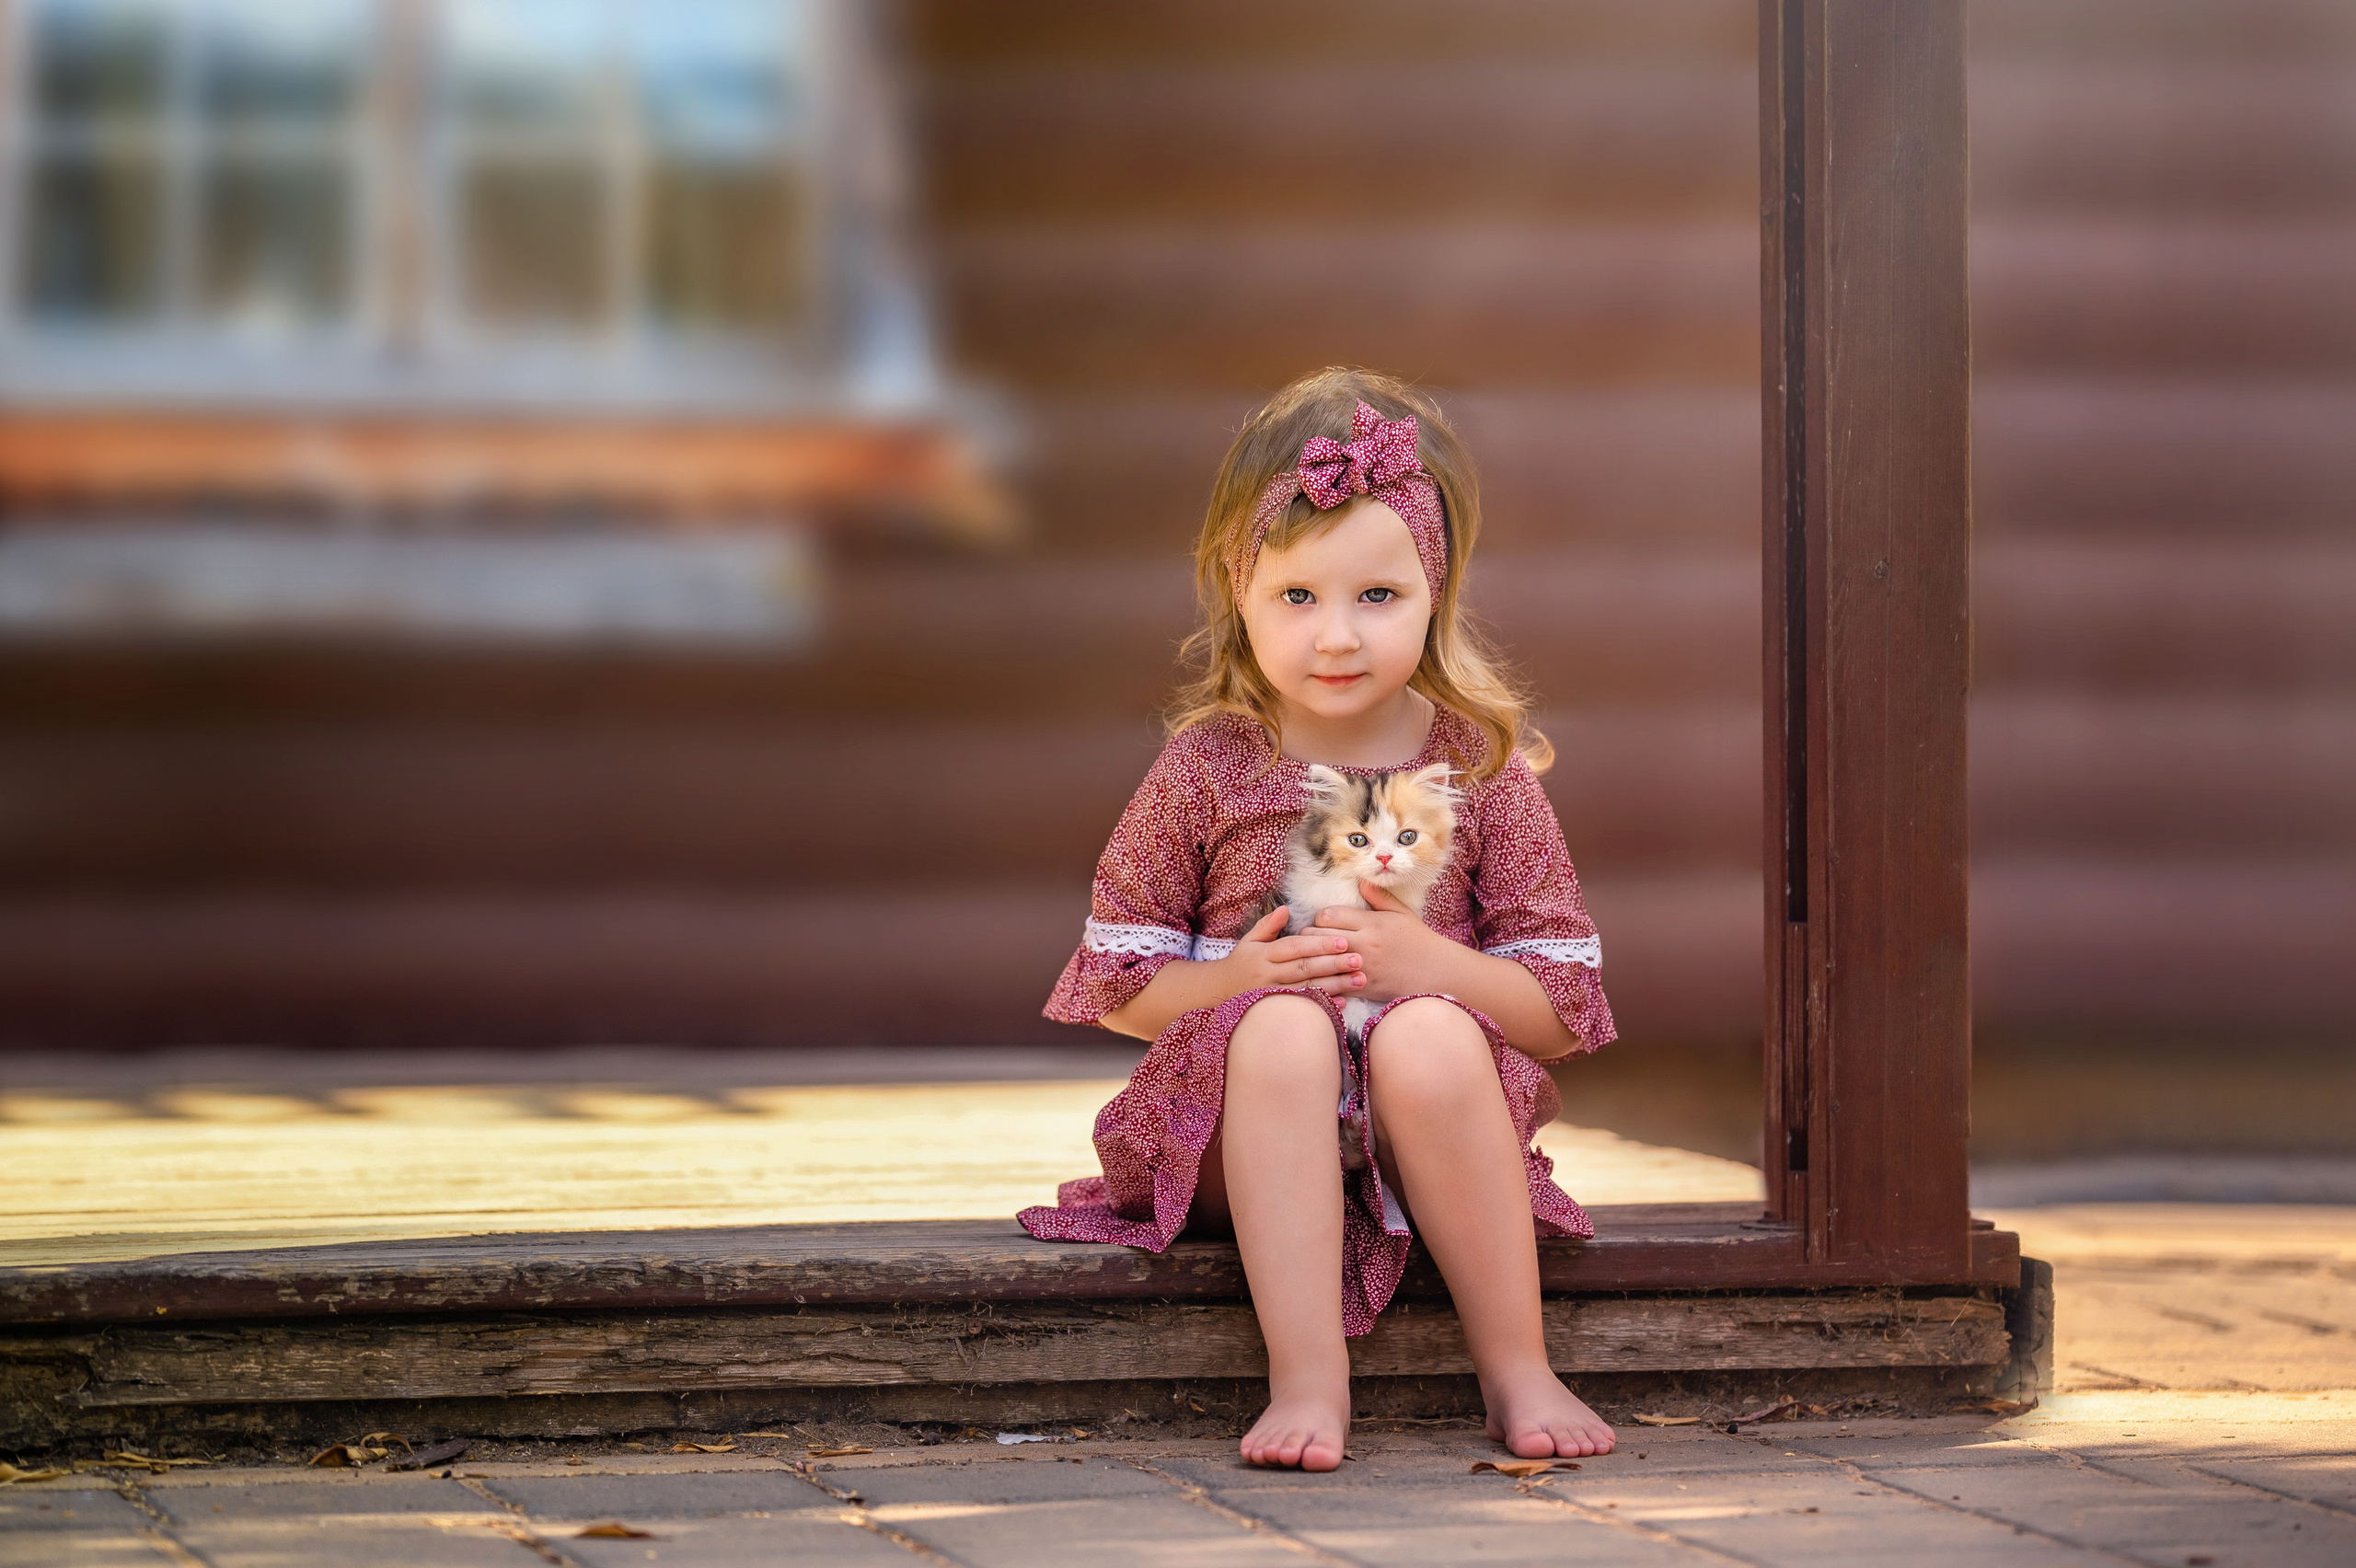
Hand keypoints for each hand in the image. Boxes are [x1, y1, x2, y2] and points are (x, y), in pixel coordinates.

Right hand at [1223, 905, 1366, 996]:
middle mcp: (1268, 975)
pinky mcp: (1277, 1011)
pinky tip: (1343, 1002)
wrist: (1219, 992)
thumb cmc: (1241, 962)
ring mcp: (1273, 995)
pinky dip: (1323, 1006)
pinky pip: (1303, 1008)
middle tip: (1358, 959)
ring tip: (1360, 980)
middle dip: (1332, 964)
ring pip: (1307, 989)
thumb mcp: (1249, 940)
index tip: (1342, 941)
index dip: (1318, 944)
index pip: (1294, 947)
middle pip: (1304, 968)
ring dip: (1335, 985)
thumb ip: (1268, 925)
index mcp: (1264, 954)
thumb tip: (1286, 909)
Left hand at [1313, 882, 1457, 1002]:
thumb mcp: (1401, 913)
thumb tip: (1359, 880)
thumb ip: (1378, 896)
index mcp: (1371, 923)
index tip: (1324, 922)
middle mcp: (1364, 944)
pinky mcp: (1363, 987)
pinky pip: (1332, 984)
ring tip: (1314, 956)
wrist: (1436, 971)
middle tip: (1314, 939)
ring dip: (1314, 959)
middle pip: (1318, 937)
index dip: (1320, 918)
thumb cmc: (1418, 940)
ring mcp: (1362, 967)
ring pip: (1321, 961)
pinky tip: (1323, 976)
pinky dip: (1324, 980)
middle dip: (1312, 937)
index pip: (1327, 915)